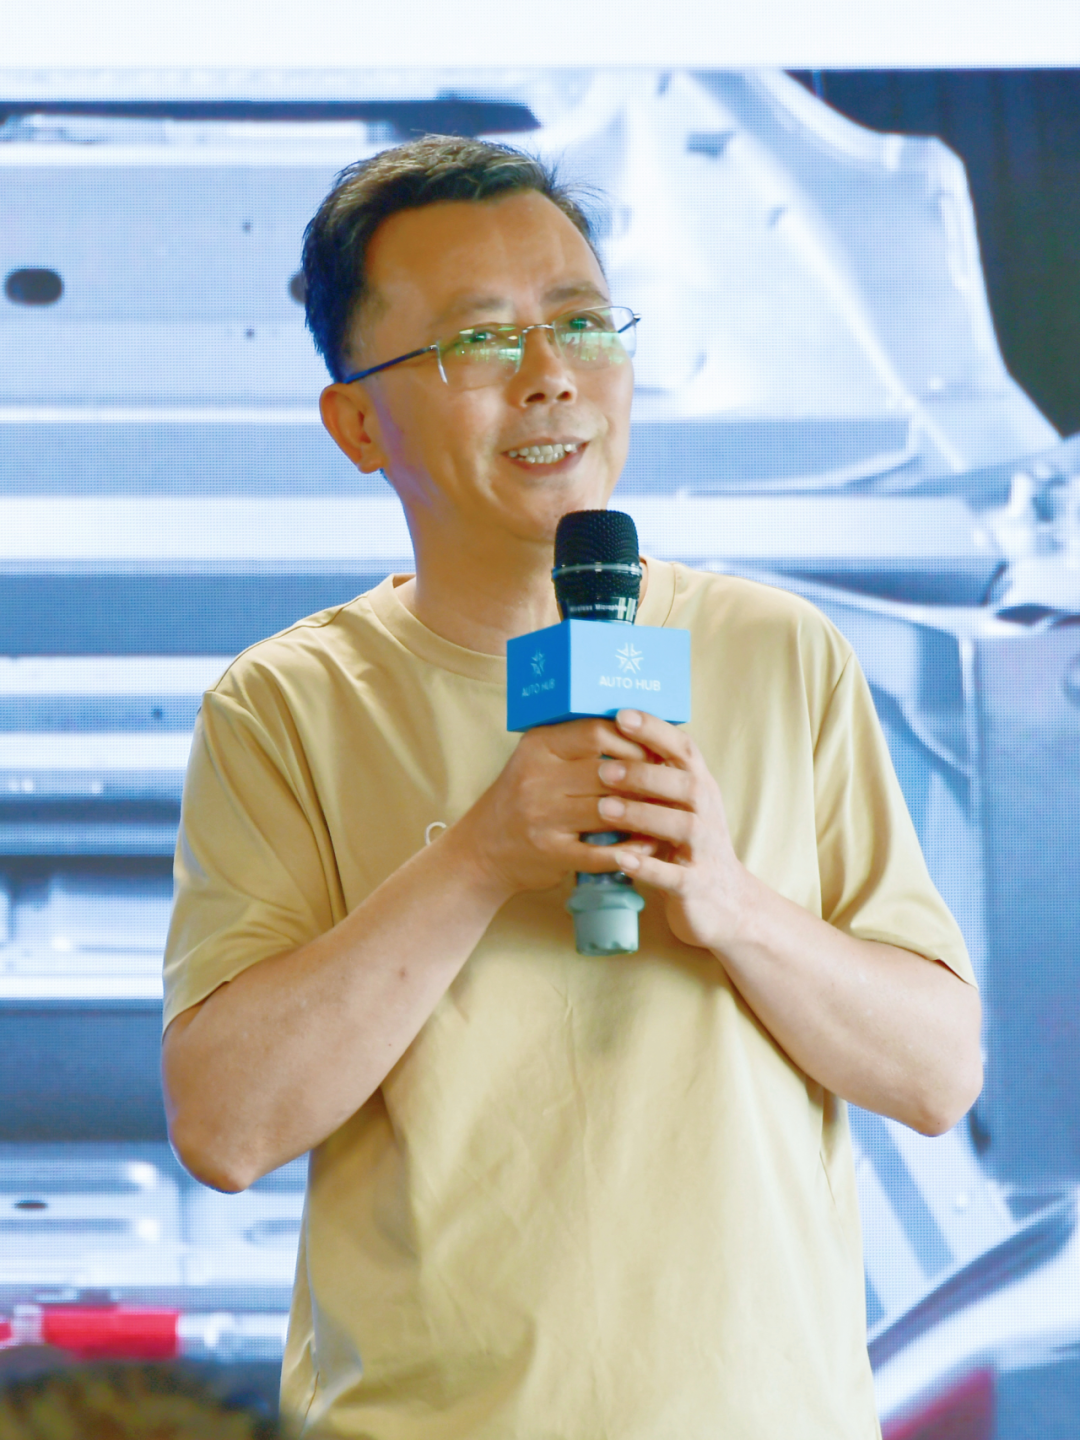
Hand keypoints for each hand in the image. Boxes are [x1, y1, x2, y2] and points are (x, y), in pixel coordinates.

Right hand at [457, 717, 658, 900]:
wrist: (483, 849)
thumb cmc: (522, 797)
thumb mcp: (538, 760)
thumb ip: (576, 745)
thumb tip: (639, 730)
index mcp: (538, 747)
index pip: (595, 732)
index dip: (632, 741)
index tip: (653, 751)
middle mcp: (536, 778)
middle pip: (607, 772)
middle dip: (643, 780)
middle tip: (666, 785)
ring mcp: (542, 818)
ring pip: (608, 811)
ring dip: (642, 815)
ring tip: (664, 815)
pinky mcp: (550, 853)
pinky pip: (601, 852)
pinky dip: (628, 851)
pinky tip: (645, 848)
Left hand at [594, 709, 749, 952]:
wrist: (725, 903)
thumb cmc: (688, 846)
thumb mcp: (678, 807)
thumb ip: (655, 778)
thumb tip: (608, 735)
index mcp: (701, 789)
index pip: (684, 750)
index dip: (655, 730)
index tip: (621, 714)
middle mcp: (708, 814)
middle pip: (685, 785)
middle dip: (644, 775)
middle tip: (602, 769)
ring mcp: (706, 850)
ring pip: (681, 827)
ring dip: (643, 815)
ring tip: (605, 809)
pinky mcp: (697, 885)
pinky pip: (673, 876)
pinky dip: (648, 866)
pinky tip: (620, 858)